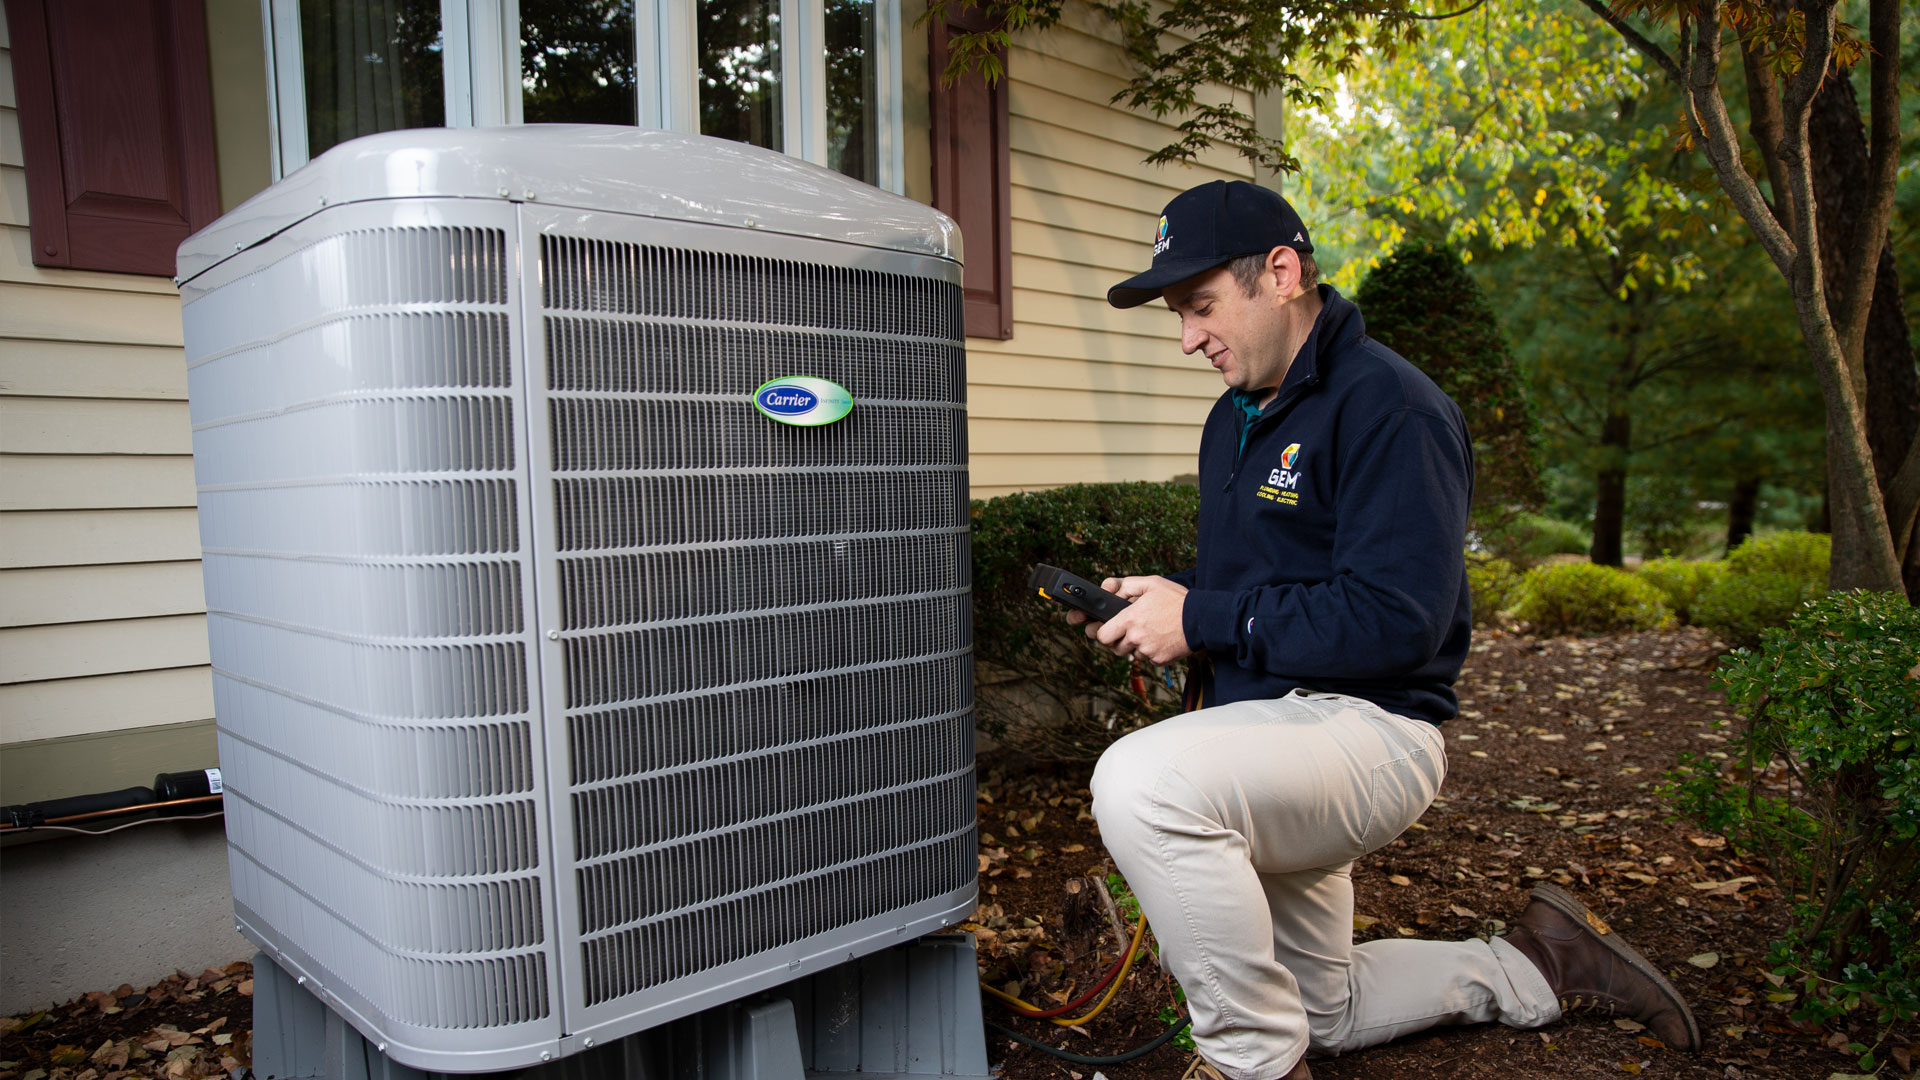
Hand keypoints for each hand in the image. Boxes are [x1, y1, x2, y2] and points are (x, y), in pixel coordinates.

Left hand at [1067, 575, 1191, 664]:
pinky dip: (1150, 651)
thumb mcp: (1150, 583)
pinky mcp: (1159, 660)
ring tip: (1148, 631)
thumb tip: (1107, 590)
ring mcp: (1148, 651)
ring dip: (1135, 646)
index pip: (1101, 635)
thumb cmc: (1176, 600)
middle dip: (1118, 640)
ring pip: (1131, 654)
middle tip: (1129, 629)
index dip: (1102, 632)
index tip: (1107, 628)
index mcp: (1129, 619)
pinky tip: (1159, 638)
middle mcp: (1136, 638)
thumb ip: (1124, 585)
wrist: (1201, 618)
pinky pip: (1147, 658)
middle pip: (1114, 648)